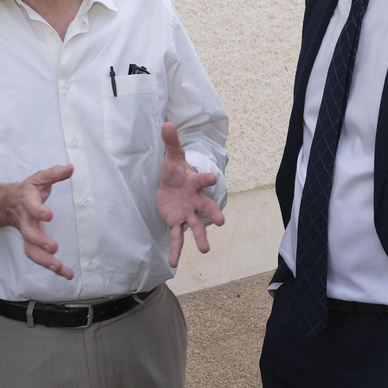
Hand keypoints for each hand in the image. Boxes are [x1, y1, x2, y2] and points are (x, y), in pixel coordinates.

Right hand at [0, 165, 75, 278]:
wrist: (7, 204)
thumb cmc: (28, 191)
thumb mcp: (40, 178)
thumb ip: (54, 174)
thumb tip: (71, 168)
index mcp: (27, 203)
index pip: (31, 207)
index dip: (38, 211)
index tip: (49, 215)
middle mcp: (25, 221)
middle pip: (28, 234)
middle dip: (40, 242)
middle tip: (54, 248)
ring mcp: (27, 235)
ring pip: (32, 251)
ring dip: (46, 262)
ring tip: (61, 270)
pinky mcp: (32, 244)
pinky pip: (39, 258)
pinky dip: (52, 268)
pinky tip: (66, 274)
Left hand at [156, 122, 224, 266]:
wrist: (170, 184)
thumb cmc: (175, 170)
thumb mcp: (171, 156)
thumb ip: (171, 142)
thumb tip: (167, 123)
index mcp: (194, 182)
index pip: (202, 180)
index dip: (207, 178)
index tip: (214, 178)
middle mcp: (195, 200)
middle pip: (206, 207)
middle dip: (213, 213)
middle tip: (221, 221)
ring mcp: (187, 213)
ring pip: (196, 226)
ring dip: (200, 238)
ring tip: (204, 251)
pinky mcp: (177, 222)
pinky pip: (177, 238)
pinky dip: (175, 250)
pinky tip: (173, 264)